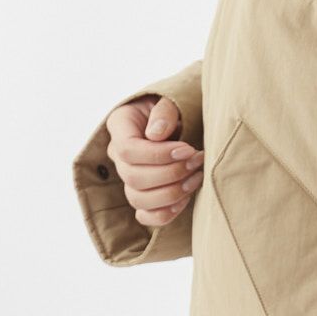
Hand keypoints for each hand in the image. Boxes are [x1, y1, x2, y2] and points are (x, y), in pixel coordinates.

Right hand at [104, 94, 204, 226]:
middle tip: (198, 161)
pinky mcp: (143, 196)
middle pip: (133, 177)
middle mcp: (118, 155)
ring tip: (197, 177)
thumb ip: (164, 112)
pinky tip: (185, 199)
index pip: (127, 150)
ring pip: (138, 199)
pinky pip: (144, 216)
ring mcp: (129, 178)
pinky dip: (164, 214)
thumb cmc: (177, 108)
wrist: (183, 119)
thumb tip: (155, 135)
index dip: (158, 155)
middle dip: (171, 173)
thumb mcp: (171, 99)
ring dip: (172, 192)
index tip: (188, 149)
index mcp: (120, 126)